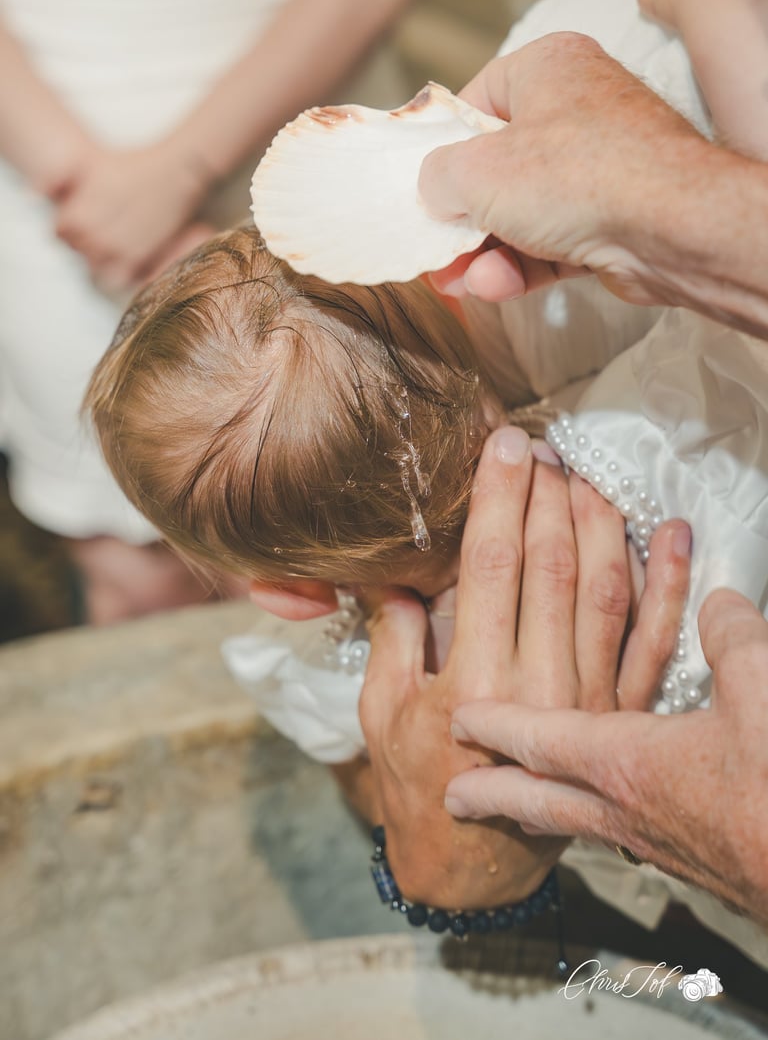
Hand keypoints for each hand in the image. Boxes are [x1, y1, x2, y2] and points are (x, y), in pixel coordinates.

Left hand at [54, 140, 212, 291]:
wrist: (176, 170)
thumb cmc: (131, 163)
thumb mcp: (87, 163)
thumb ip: (55, 180)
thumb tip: (32, 196)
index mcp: (76, 215)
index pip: (60, 235)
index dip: (73, 225)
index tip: (91, 214)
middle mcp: (92, 235)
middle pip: (79, 251)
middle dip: (88, 241)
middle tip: (109, 223)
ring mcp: (115, 249)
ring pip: (96, 267)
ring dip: (104, 256)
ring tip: (118, 238)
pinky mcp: (138, 259)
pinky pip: (117, 278)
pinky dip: (120, 270)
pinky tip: (129, 253)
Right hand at [358, 425, 690, 909]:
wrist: (475, 862)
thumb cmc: (415, 781)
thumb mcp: (380, 711)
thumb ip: (391, 636)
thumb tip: (397, 571)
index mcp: (474, 681)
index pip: (492, 565)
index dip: (501, 498)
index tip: (506, 444)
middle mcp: (539, 686)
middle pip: (552, 565)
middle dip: (548, 494)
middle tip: (543, 445)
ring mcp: (590, 699)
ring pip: (606, 590)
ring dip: (600, 522)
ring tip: (585, 473)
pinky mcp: (621, 713)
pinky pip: (655, 640)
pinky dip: (670, 584)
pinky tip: (673, 533)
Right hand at [418, 33, 708, 306]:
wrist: (671, 228)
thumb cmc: (577, 175)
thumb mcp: (477, 170)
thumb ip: (437, 176)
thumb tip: (434, 191)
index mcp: (548, 67)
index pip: (479, 98)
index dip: (444, 144)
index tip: (421, 182)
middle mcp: (578, 109)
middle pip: (498, 165)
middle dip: (462, 217)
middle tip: (433, 247)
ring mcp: (600, 168)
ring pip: (524, 212)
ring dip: (486, 251)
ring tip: (456, 282)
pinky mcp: (613, 220)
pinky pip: (553, 241)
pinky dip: (522, 265)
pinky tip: (492, 288)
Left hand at [445, 588, 767, 924]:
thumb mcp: (761, 692)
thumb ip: (729, 639)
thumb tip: (716, 604)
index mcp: (629, 764)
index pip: (542, 739)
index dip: (499, 725)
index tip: (459, 722)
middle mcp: (629, 809)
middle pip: (542, 799)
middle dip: (494, 793)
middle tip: (455, 799)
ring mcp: (658, 841)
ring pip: (578, 823)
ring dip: (538, 810)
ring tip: (511, 809)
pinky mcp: (692, 859)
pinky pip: (619, 834)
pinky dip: (592, 821)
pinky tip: (601, 820)